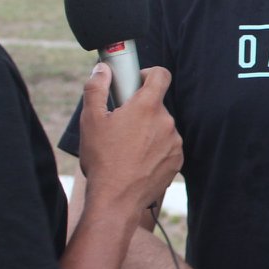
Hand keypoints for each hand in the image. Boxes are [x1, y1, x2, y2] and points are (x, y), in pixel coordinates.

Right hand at [77, 65, 182, 226]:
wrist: (116, 200)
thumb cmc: (102, 159)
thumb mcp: (90, 120)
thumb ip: (96, 88)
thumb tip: (102, 69)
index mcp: (147, 107)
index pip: (161, 75)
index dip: (149, 73)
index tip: (137, 82)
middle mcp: (166, 122)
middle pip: (156, 105)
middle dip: (140, 110)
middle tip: (120, 125)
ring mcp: (175, 143)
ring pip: (161, 127)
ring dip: (148, 131)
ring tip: (126, 148)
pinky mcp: (177, 161)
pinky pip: (167, 147)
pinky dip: (155, 150)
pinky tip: (137, 162)